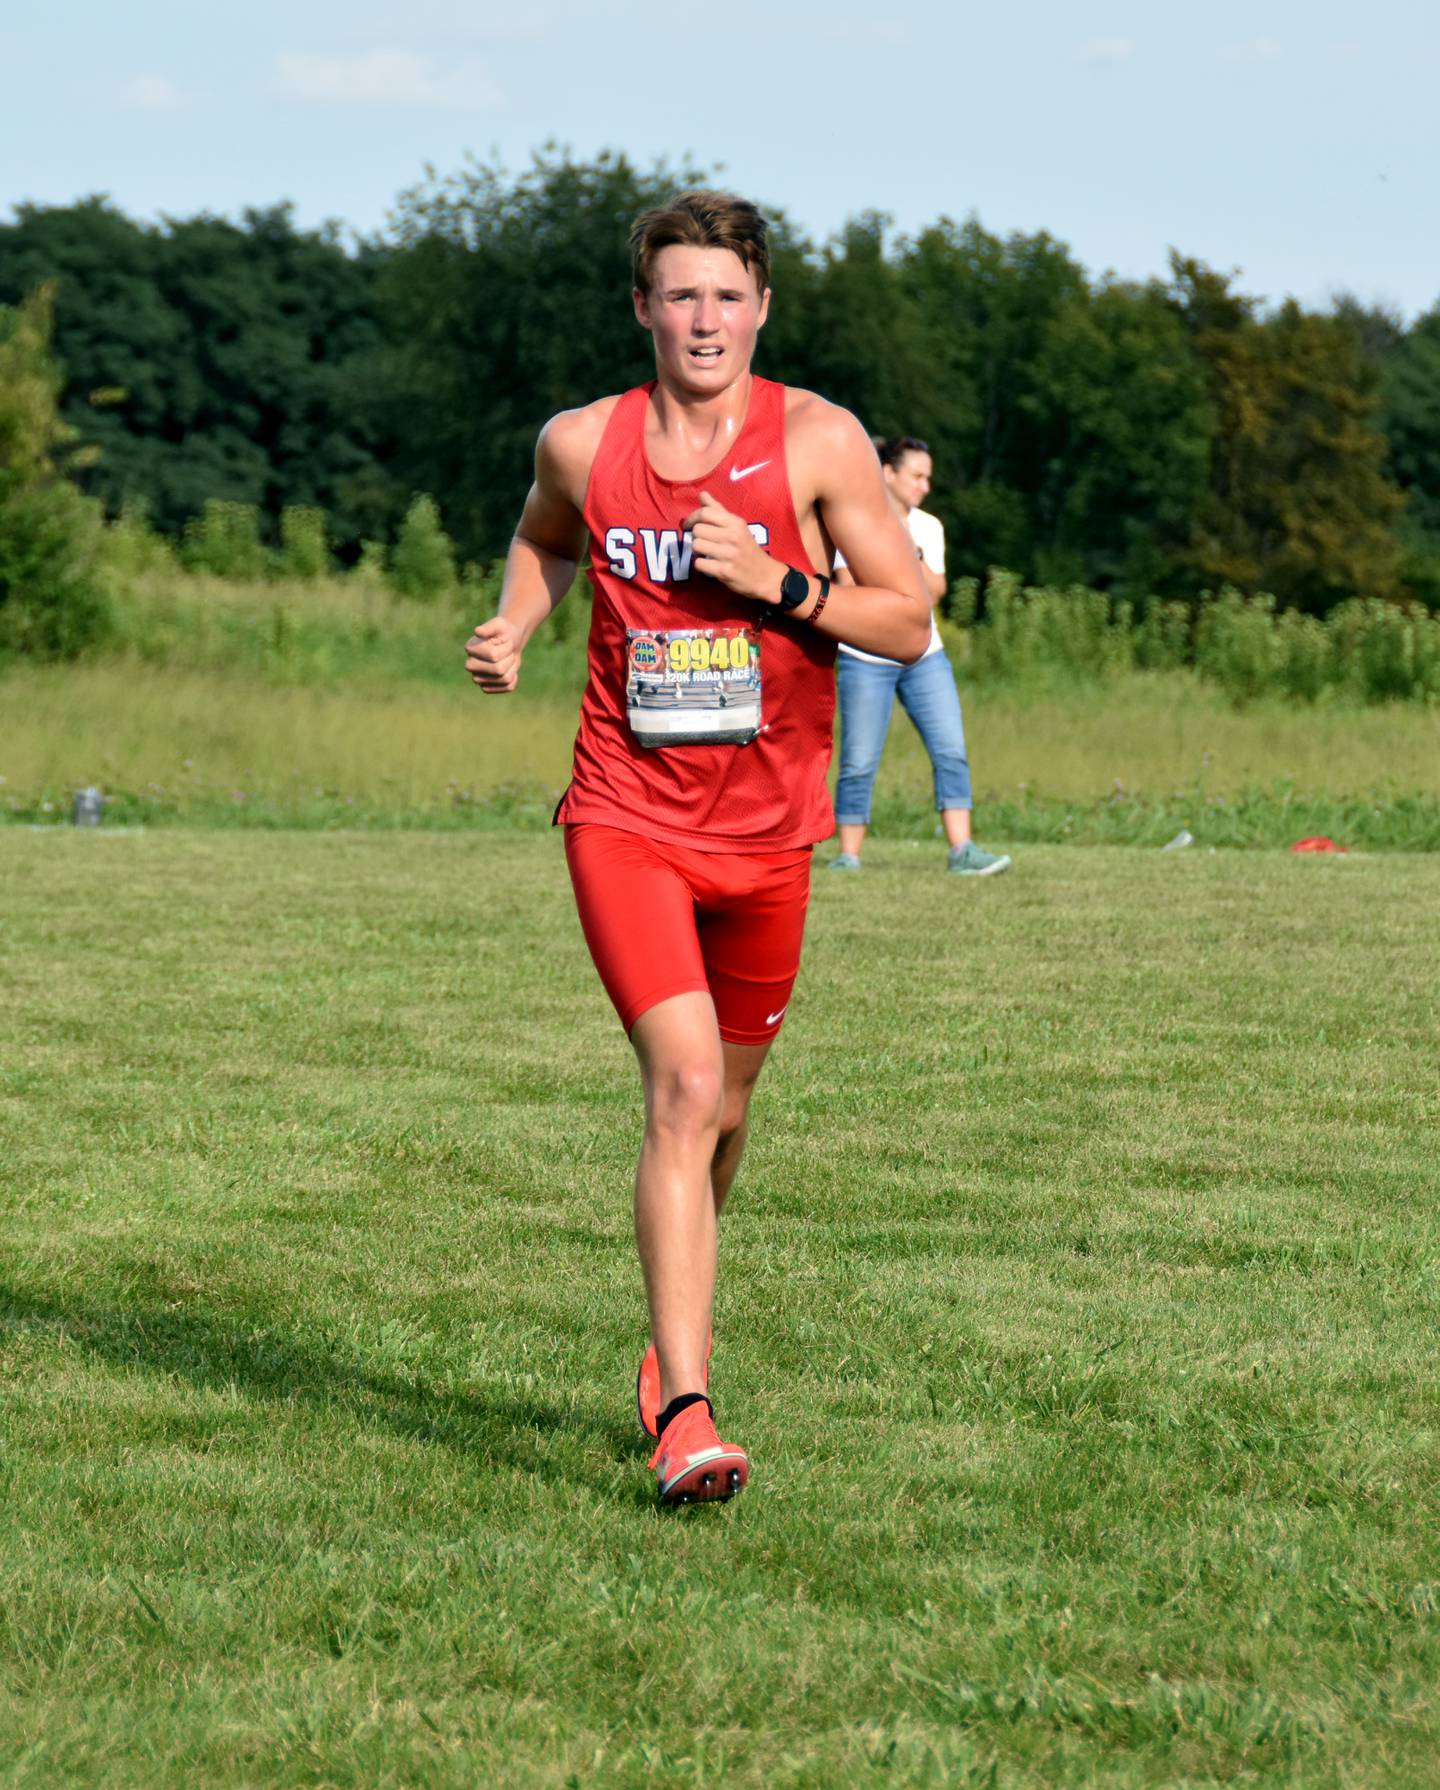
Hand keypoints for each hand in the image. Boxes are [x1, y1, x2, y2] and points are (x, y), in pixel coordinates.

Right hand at [464, 615, 522, 692]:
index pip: (494, 655)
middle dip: (509, 659)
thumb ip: (489, 627)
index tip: (504, 641)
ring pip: (505, 679)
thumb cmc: (503, 632)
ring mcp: (477, 679)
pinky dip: (514, 677)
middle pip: (498, 670)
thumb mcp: (499, 625)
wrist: (509, 643)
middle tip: (507, 652)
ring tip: (507, 659)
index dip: (506, 648)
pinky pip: (508, 687)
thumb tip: (477, 631)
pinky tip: (508, 669)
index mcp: (470, 648)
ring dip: (512, 667)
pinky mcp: (486, 688)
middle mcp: (470, 665)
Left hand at [683, 488, 776, 602]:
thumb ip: (718, 510)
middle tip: (703, 541)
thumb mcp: (737, 526)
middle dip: (696, 536)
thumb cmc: (748, 548)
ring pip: (696, 546)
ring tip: (706, 553)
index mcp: (735, 523)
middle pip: (697, 530)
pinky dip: (701, 565)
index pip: (705, 513)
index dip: (692, 518)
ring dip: (697, 551)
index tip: (689, 524)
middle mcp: (732, 536)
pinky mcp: (724, 571)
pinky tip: (709, 565)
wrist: (765, 575)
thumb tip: (702, 494)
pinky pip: (699, 564)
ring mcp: (728, 555)